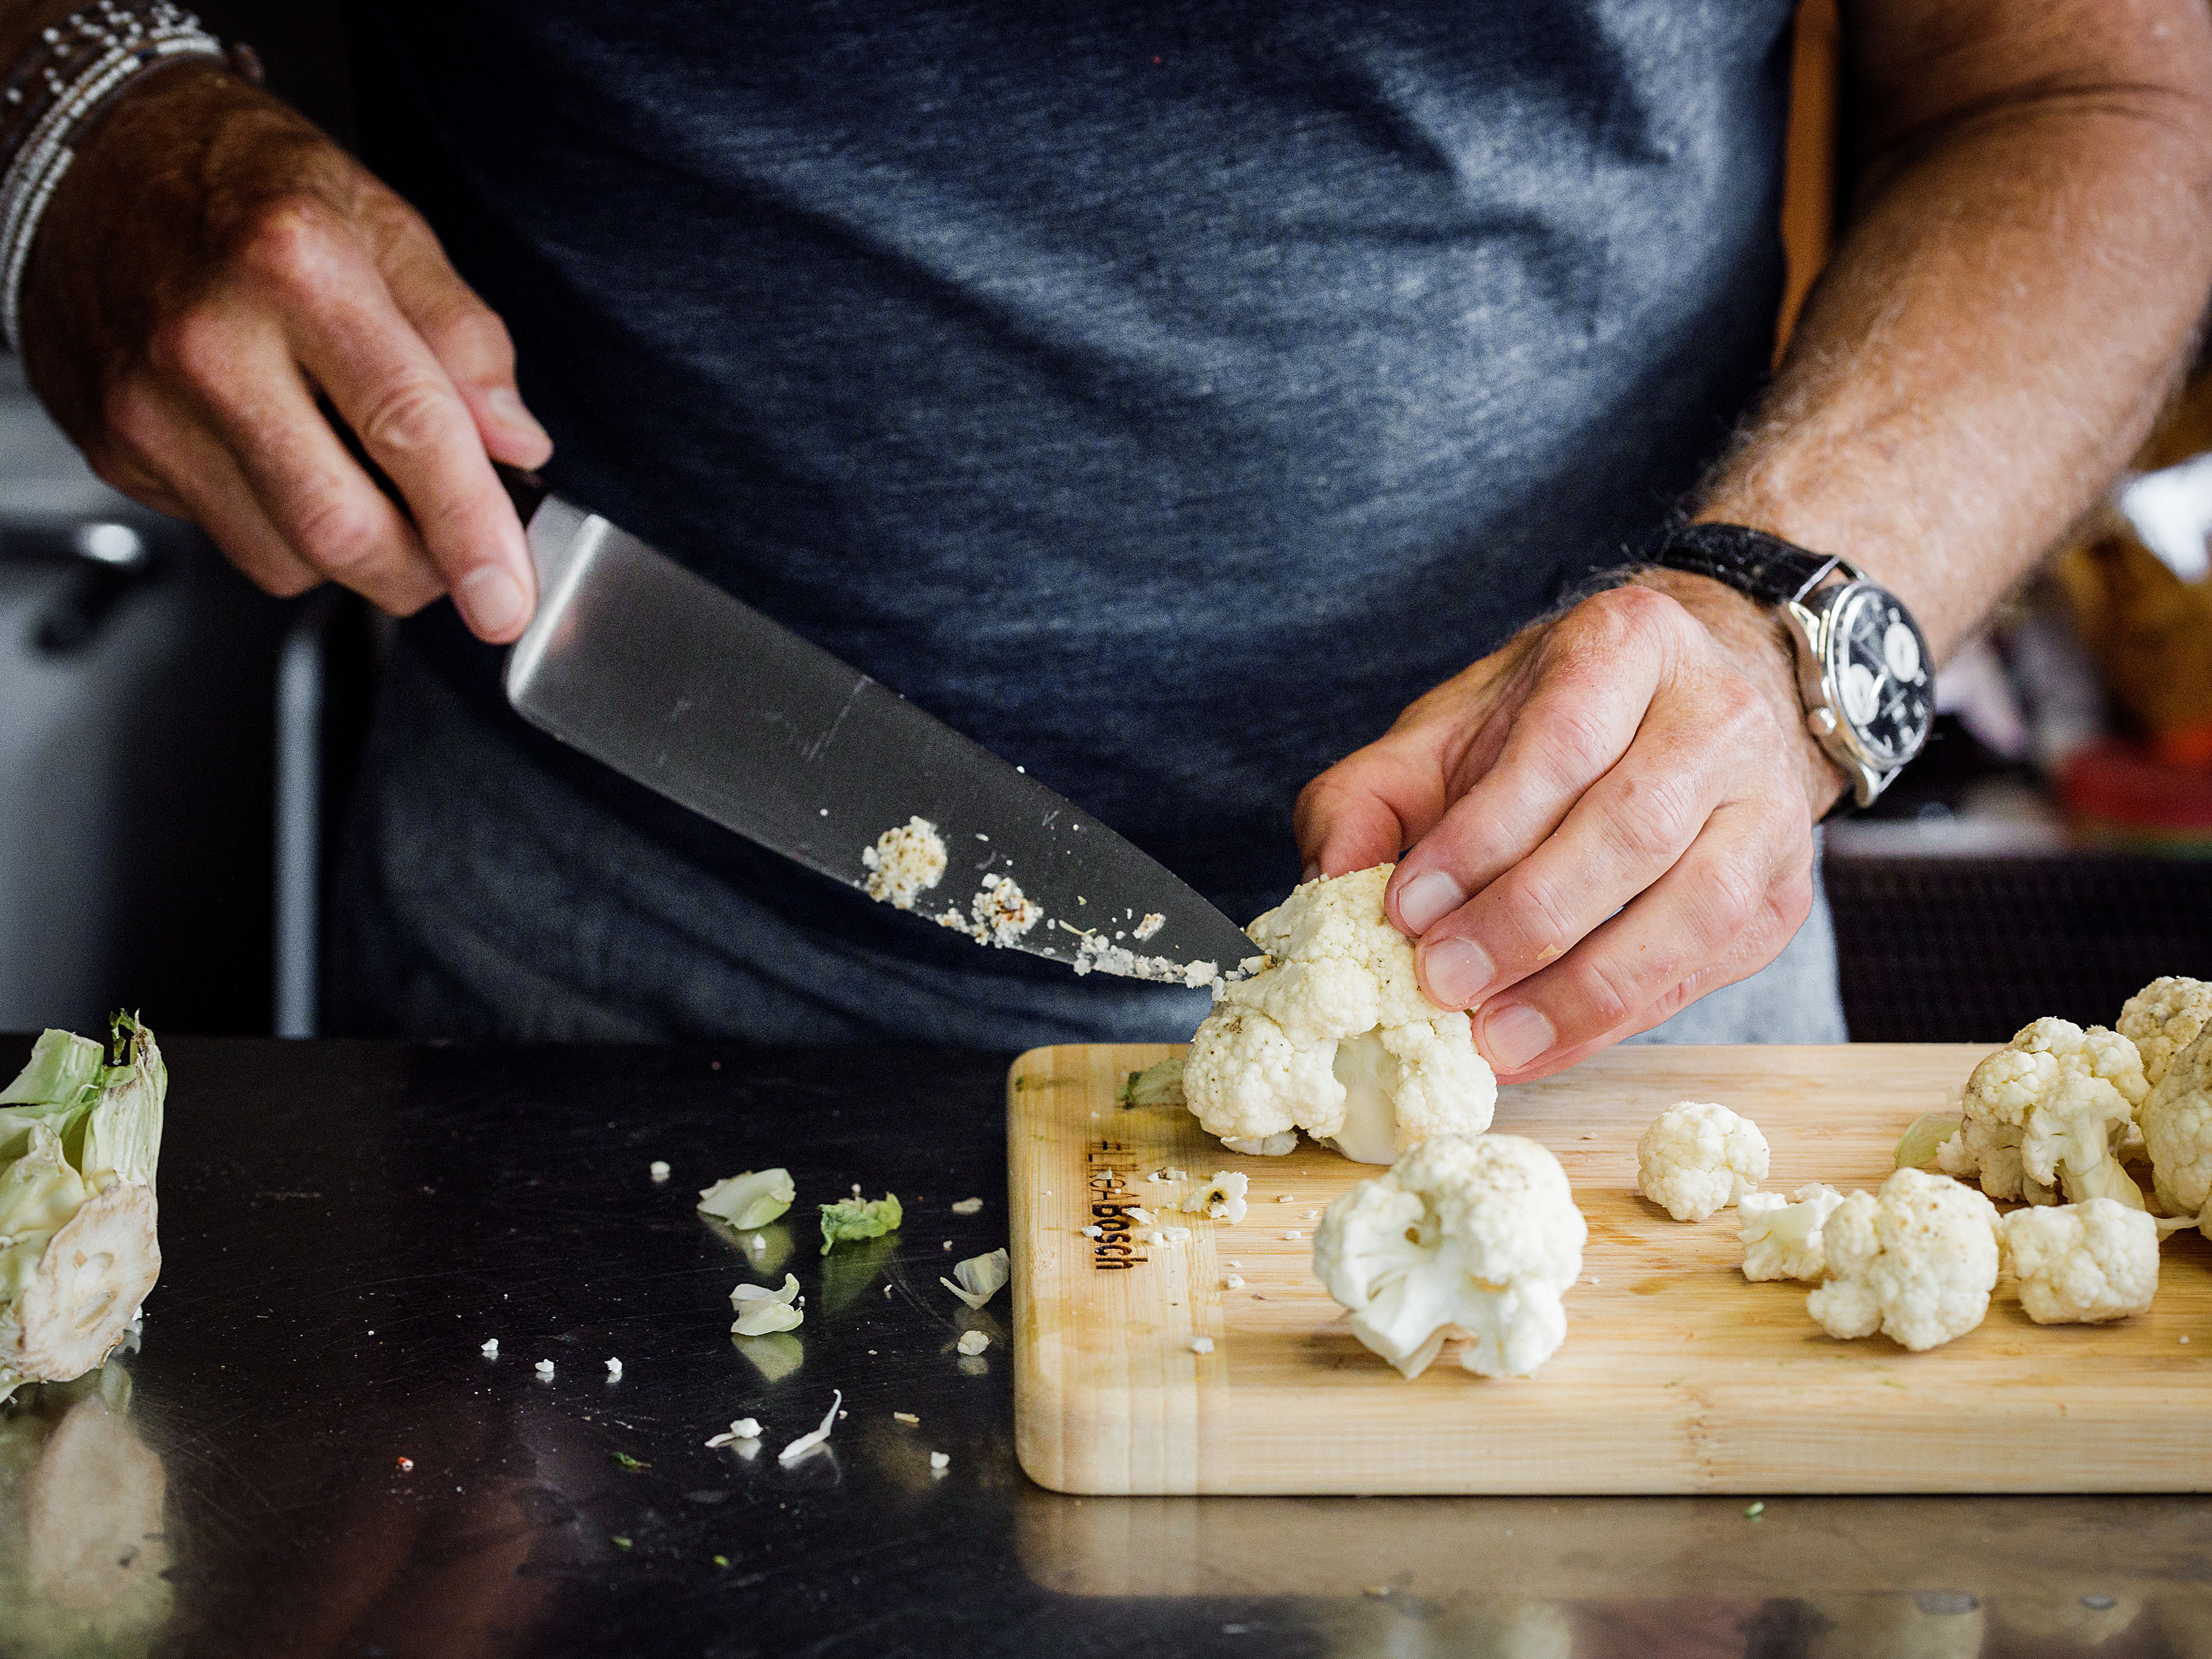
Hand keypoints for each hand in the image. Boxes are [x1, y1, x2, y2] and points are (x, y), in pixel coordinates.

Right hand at [18, 64, 550, 640]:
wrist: (98, 164)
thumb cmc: (254, 190)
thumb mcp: (386, 226)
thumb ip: (465, 340)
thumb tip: (516, 446)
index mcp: (296, 266)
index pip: (409, 431)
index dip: (471, 532)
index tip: (508, 599)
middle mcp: (209, 341)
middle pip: (340, 528)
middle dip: (421, 571)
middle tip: (458, 554)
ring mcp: (151, 404)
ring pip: (288, 557)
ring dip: (357, 555)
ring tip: (368, 479)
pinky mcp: (118, 451)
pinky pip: (234, 540)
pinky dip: (289, 531)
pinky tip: (291, 457)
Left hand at [1295, 572, 1846, 1081]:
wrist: (1680, 713)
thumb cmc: (1543, 727)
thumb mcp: (1442, 734)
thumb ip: (1367, 796)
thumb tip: (1330, 883)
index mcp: (1631, 643)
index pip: (1562, 743)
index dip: (1484, 835)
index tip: (1407, 908)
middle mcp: (1718, 716)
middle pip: (1634, 827)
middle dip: (1528, 919)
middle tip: (1442, 981)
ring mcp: (1770, 808)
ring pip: (1695, 907)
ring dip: (1584, 988)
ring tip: (1493, 1038)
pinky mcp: (1781, 895)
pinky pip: (1706, 968)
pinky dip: (1618, 1018)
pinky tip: (1543, 1044)